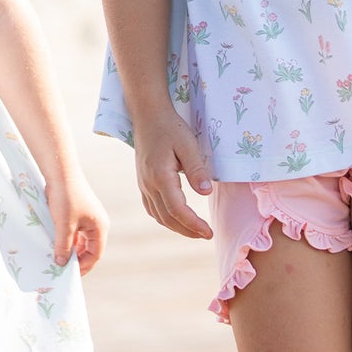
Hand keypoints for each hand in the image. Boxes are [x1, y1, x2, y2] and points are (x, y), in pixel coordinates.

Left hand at [45, 171, 108, 275]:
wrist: (61, 172)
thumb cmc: (65, 197)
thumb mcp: (64, 225)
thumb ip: (63, 246)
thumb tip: (61, 263)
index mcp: (100, 227)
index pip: (95, 255)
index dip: (83, 266)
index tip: (68, 274)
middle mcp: (98, 223)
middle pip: (90, 249)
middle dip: (77, 259)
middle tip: (62, 268)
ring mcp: (89, 218)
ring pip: (82, 241)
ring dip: (71, 249)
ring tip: (58, 257)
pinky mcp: (80, 212)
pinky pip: (76, 232)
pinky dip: (68, 239)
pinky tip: (56, 242)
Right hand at [133, 109, 213, 239]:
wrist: (147, 116)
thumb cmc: (170, 127)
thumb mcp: (188, 145)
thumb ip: (197, 169)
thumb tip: (206, 193)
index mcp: (160, 176)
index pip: (177, 210)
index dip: (193, 224)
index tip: (209, 232)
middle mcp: (149, 184)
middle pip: (167, 218)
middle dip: (187, 230)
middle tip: (206, 235)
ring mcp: (143, 185)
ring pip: (158, 216)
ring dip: (177, 227)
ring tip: (195, 231)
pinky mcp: (143, 183)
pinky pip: (152, 208)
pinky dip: (165, 219)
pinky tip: (176, 219)